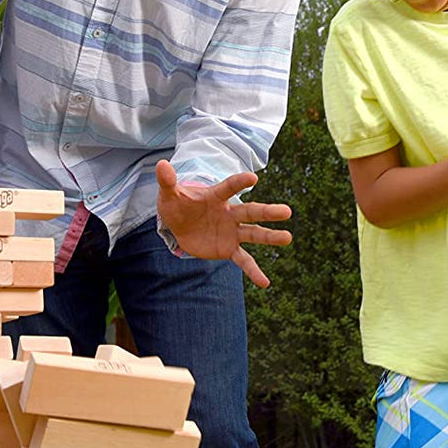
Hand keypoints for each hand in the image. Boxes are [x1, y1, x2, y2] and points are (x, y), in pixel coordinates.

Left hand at [154, 160, 291, 287]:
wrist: (180, 225)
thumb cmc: (177, 205)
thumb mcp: (169, 194)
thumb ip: (167, 181)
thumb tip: (160, 164)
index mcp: (216, 196)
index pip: (228, 188)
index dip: (239, 182)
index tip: (253, 178)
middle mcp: (229, 213)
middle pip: (251, 212)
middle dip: (268, 212)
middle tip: (287, 211)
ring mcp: (232, 231)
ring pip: (254, 234)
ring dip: (270, 237)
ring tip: (287, 238)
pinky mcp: (229, 248)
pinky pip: (243, 260)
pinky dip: (253, 271)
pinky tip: (265, 283)